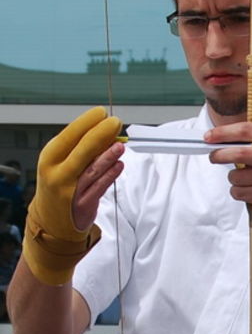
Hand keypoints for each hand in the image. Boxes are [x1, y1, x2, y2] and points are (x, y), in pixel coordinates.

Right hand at [24, 107, 122, 284]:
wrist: (52, 220)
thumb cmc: (60, 185)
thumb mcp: (62, 163)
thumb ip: (81, 148)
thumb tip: (105, 129)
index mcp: (49, 158)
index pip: (69, 135)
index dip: (87, 123)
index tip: (102, 113)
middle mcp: (56, 173)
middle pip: (81, 150)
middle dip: (100, 134)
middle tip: (115, 123)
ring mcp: (69, 190)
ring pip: (91, 169)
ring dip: (108, 155)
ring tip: (120, 145)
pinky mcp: (82, 204)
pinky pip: (99, 186)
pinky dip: (111, 175)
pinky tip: (120, 164)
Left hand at [207, 122, 251, 221]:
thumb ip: (251, 145)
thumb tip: (219, 141)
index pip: (246, 130)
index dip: (224, 132)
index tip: (209, 136)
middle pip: (239, 152)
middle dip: (220, 155)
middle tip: (213, 157)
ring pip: (235, 176)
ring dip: (234, 180)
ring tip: (247, 182)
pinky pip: (239, 192)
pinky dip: (239, 193)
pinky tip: (251, 192)